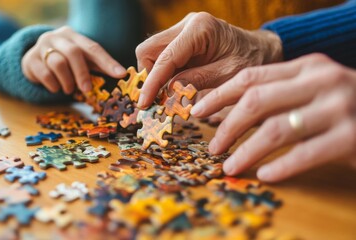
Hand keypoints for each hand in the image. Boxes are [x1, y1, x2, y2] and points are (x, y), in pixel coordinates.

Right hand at [22, 26, 126, 93]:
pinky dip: (53, 85)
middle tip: (87, 89)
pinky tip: (56, 88)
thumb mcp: (81, 60)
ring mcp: (41, 47)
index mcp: (74, 36)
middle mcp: (57, 37)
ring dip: (67, 81)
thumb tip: (121, 76)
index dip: (108, 62)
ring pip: (57, 63)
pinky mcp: (30, 60)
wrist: (34, 59)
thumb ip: (97, 66)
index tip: (121, 74)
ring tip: (69, 89)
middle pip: (73, 53)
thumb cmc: (64, 61)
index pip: (93, 48)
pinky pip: (44, 74)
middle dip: (82, 73)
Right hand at [136, 12, 282, 107]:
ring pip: (152, 53)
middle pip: (149, 50)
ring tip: (165, 97)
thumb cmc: (251, 61)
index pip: (165, 57)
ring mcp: (183, 30)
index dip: (151, 82)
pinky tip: (171, 88)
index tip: (144, 103)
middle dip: (149, 76)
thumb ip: (197, 81)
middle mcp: (187, 24)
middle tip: (156, 100)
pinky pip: (162, 56)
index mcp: (200, 29)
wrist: (262, 49)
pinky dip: (162, 74)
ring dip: (155, 76)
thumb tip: (168, 91)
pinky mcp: (182, 39)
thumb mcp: (228, 76)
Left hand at [191, 53, 355, 181]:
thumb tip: (226, 112)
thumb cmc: (342, 106)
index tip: (197, 112)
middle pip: (256, 102)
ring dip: (246, 151)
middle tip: (213, 147)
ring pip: (276, 129)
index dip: (219, 95)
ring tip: (231, 166)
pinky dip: (280, 167)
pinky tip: (266, 175)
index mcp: (306, 67)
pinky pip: (305, 154)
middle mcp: (323, 81)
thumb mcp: (310, 90)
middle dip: (227, 127)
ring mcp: (339, 108)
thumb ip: (276, 94)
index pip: (250, 78)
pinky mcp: (352, 137)